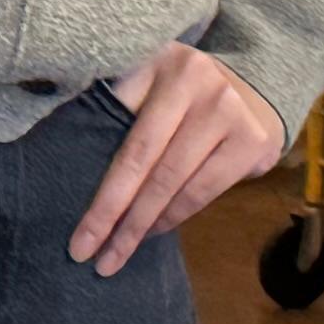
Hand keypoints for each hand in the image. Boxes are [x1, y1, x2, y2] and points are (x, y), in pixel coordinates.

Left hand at [69, 44, 286, 275]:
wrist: (253, 84)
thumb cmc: (181, 90)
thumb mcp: (148, 80)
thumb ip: (119, 106)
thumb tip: (70, 160)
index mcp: (164, 65)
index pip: (128, 142)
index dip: (104, 193)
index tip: (80, 236)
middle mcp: (201, 86)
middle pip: (150, 167)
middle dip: (118, 219)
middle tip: (94, 258)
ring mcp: (231, 114)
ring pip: (177, 184)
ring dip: (145, 225)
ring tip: (119, 253)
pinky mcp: (253, 142)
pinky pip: (205, 190)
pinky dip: (176, 214)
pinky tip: (155, 230)